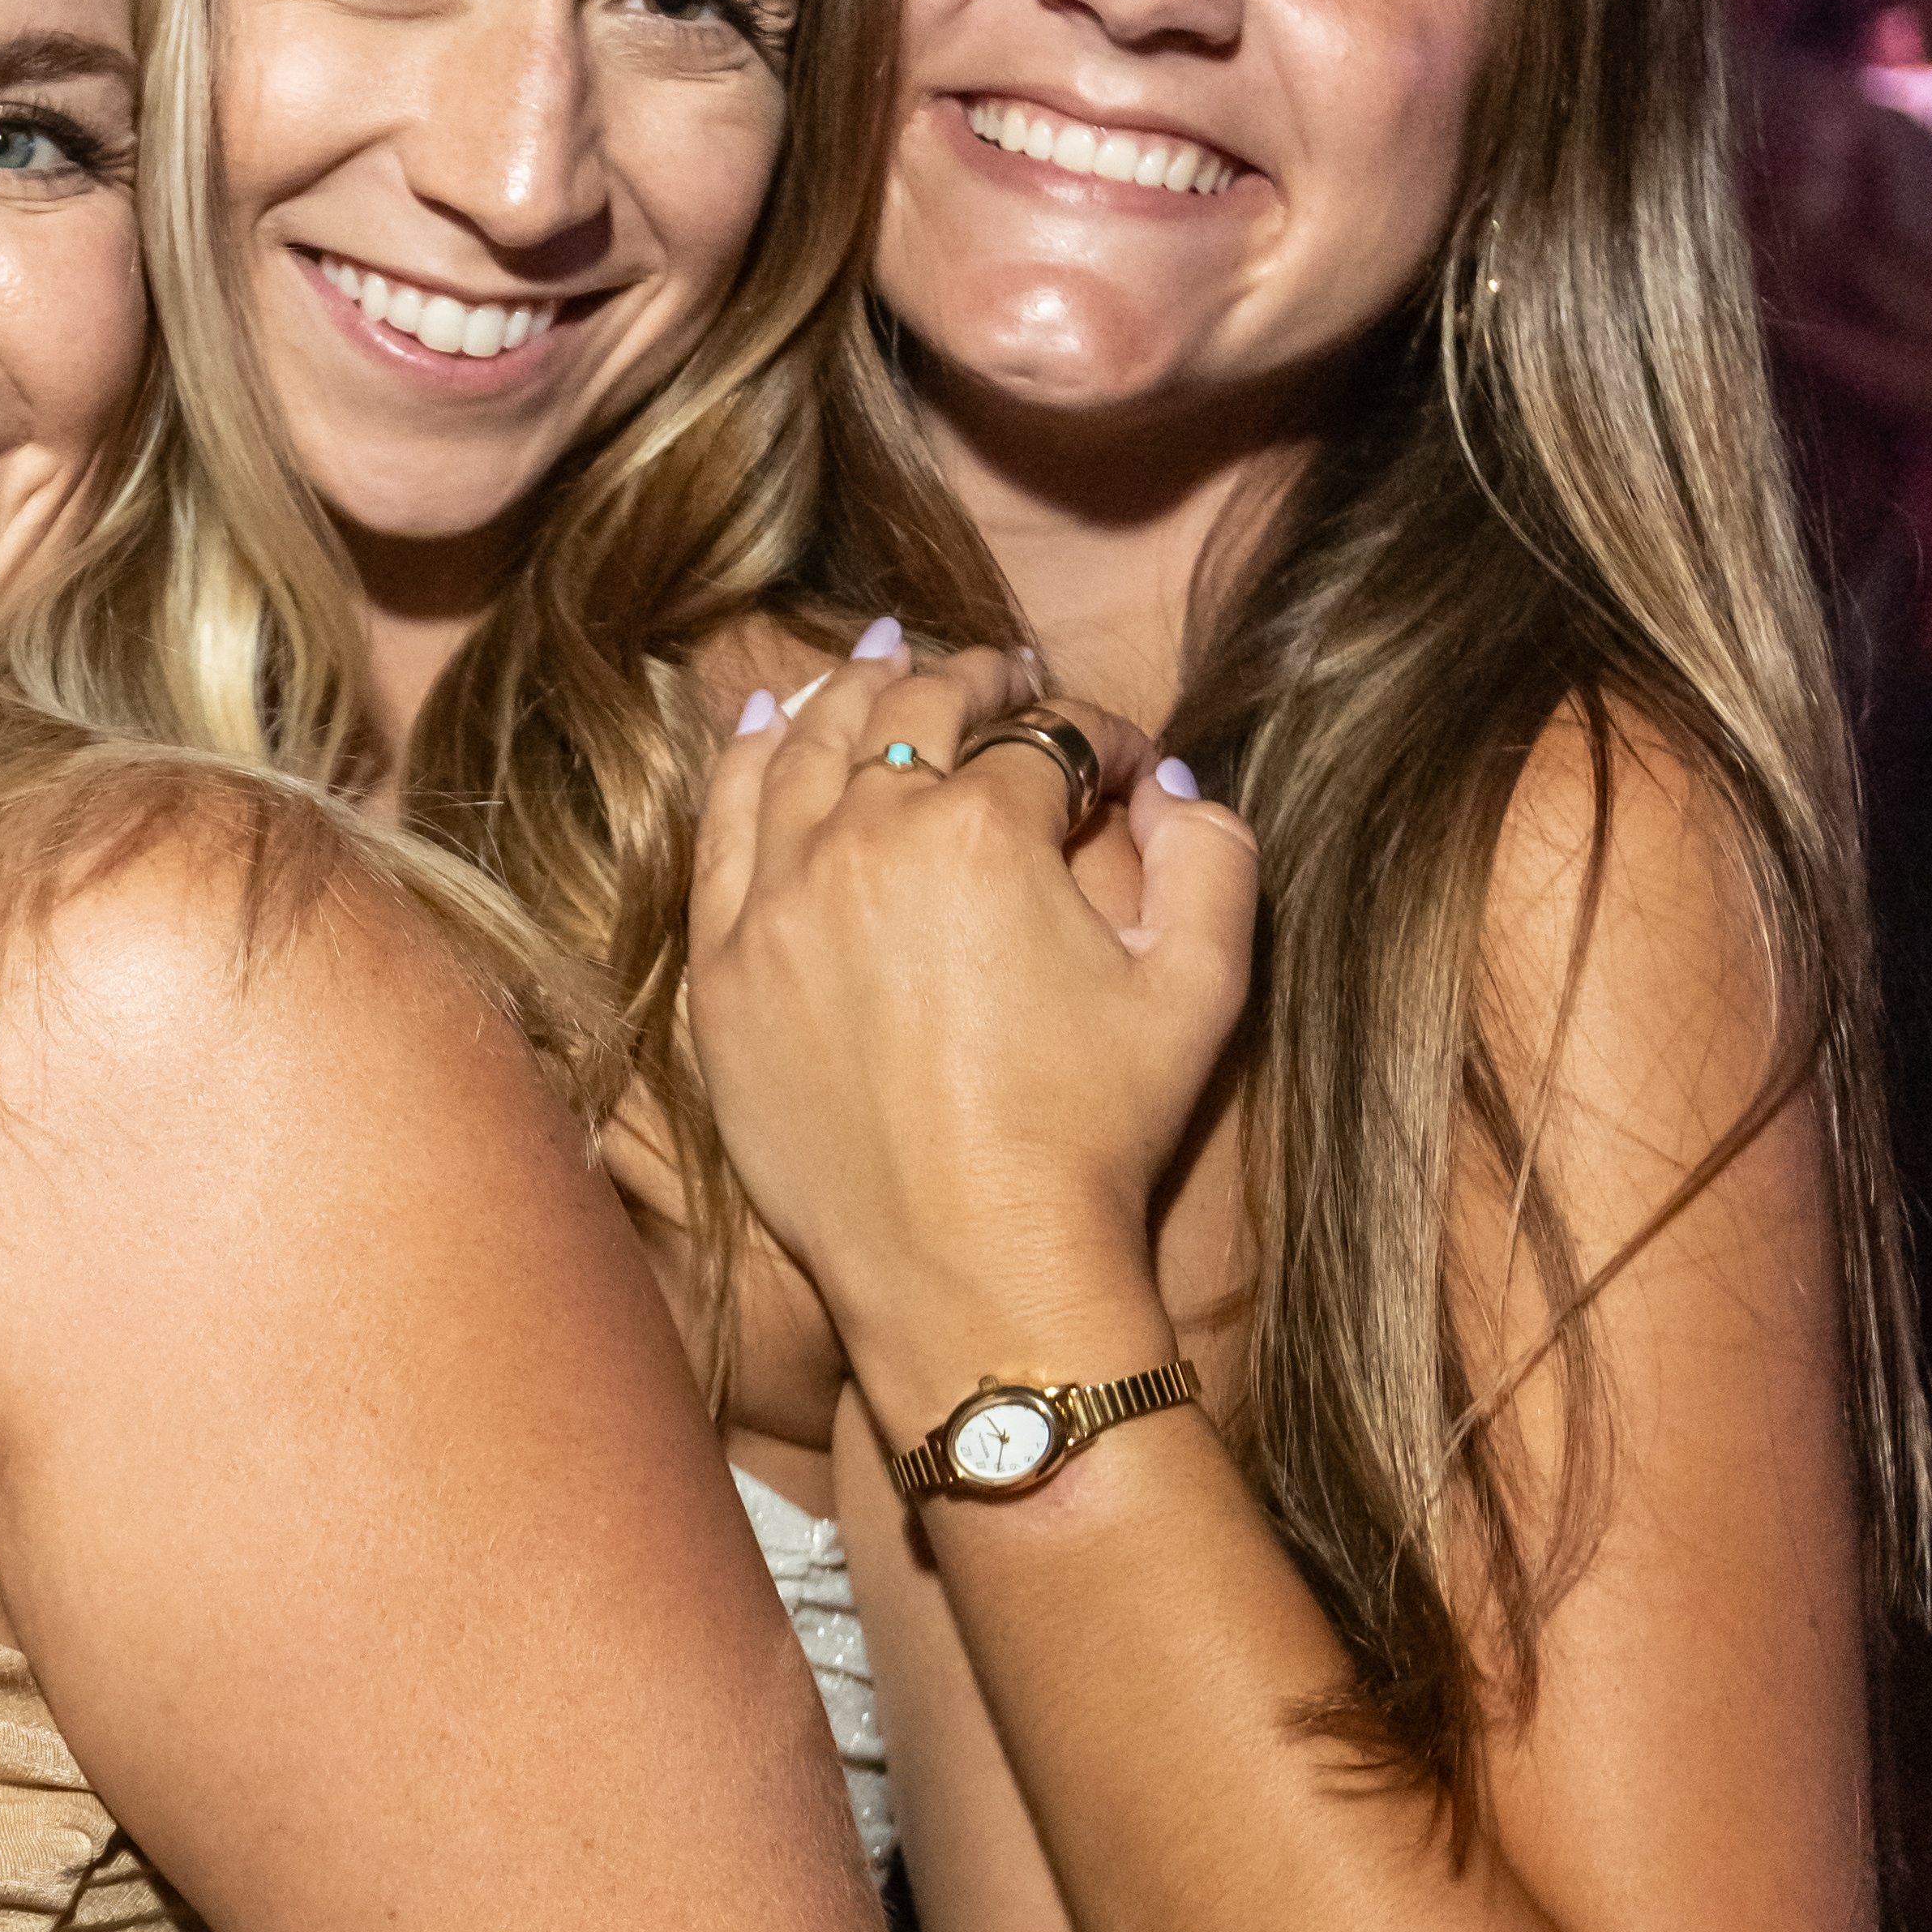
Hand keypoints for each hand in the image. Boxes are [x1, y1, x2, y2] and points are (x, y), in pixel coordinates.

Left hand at [688, 642, 1252, 1413]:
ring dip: (856, 697)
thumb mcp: (1201, 988)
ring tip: (888, 667)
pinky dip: (750, 763)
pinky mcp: (724, 968)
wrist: (971, 1264)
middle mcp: (864, 843)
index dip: (1089, 736)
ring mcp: (777, 903)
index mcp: (984, 831)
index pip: (1038, 736)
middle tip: (1003, 681)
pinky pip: (722, 830)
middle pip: (910, 717)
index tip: (1112, 759)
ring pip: (805, 752)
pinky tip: (770, 727)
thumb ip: (1209, 855)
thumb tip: (1167, 780)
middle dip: (970, 683)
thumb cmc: (1094, 1134)